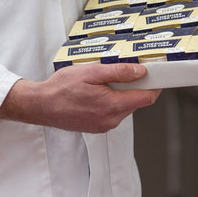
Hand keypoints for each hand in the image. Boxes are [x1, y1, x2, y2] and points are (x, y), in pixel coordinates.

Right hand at [0, 63, 160, 132]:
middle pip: (136, 101)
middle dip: (135, 86)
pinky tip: (97, 91)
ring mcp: (104, 125)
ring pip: (124, 107)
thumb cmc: (61, 88)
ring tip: (104, 80)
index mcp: (112, 106)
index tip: (156, 74)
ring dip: (121, 93)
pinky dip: (111, 101)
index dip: (154, 85)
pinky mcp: (97, 126)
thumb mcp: (91, 72)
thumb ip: (118, 72)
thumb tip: (140, 72)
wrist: (41, 106)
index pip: (146, 98)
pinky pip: (113, 112)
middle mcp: (111, 120)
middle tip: (125, 70)